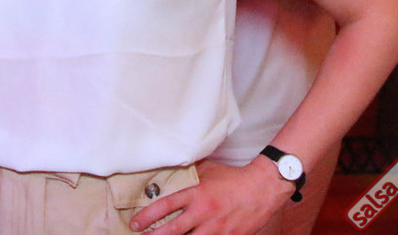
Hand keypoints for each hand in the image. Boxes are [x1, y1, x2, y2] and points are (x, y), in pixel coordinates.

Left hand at [129, 157, 291, 233]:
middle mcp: (203, 213)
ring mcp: (217, 230)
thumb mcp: (208, 170)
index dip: (147, 216)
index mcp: (196, 194)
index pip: (165, 206)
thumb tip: (172, 169)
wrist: (262, 188)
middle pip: (173, 231)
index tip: (135, 223)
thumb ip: (189, 173)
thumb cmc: (233, 177)